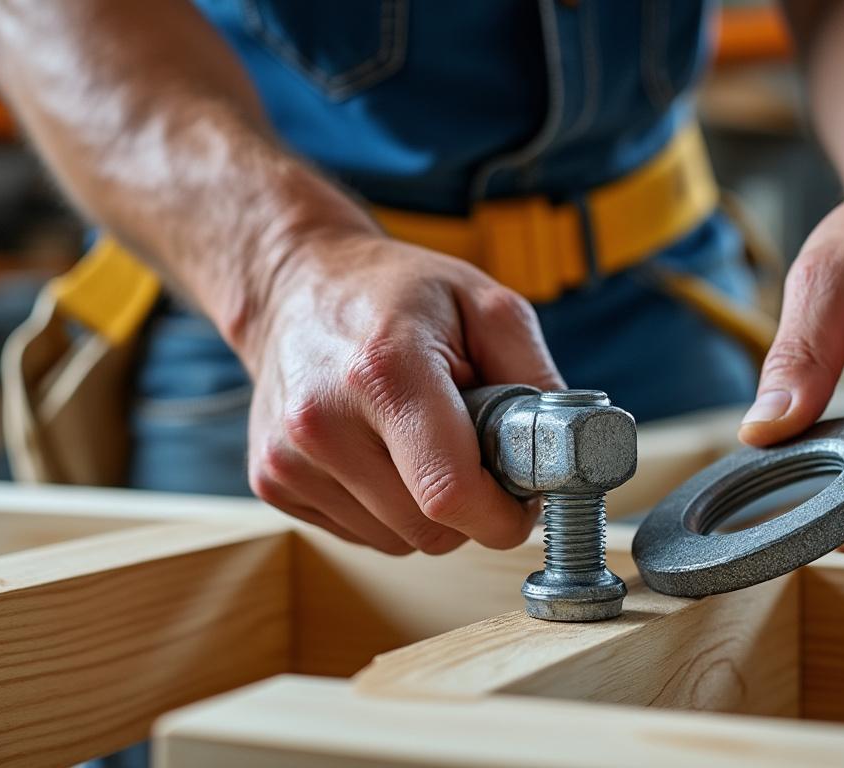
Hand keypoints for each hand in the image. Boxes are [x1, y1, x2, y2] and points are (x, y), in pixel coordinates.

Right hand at [241, 233, 563, 553]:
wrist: (294, 283)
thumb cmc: (395, 292)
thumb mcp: (485, 304)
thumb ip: (537, 378)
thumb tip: (570, 452)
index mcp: (383, 372)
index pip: (451, 494)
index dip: (503, 514)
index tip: (522, 497)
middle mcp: (324, 421)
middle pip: (430, 529)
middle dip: (471, 508)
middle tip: (473, 451)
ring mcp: (289, 458)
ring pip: (398, 541)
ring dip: (427, 509)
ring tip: (419, 441)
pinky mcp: (272, 481)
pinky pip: (361, 535)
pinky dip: (387, 508)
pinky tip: (382, 452)